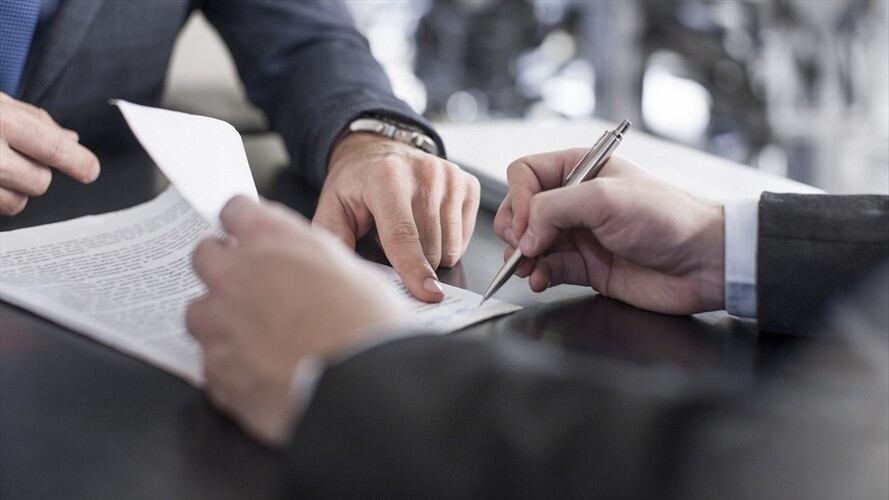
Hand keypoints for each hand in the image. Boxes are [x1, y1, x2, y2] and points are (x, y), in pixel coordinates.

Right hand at [0, 93, 99, 214]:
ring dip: (13, 190)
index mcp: (1, 120)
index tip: (90, 170)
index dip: (78, 162)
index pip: (54, 148)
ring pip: (17, 203)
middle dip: (35, 173)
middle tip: (15, 157)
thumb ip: (35, 119)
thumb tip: (72, 140)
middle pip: (39, 181)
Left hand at [187, 196, 405, 445]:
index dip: (245, 224)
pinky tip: (262, 371)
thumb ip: (311, 257)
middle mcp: (236, 274)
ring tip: (256, 337)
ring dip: (221, 319)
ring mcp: (220, 323)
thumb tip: (302, 263)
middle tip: (251, 285)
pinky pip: (211, 362)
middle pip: (204, 256)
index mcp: (271, 239)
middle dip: (224, 267)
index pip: (234, 210)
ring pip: (199, 311)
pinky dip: (231, 365)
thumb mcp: (353, 270)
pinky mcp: (217, 371)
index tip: (248, 235)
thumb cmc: (369, 327)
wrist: (365, 387)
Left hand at [313, 132, 479, 301]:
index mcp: (386, 178)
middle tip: (391, 244)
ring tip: (410, 232)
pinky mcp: (468, 185)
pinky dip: (447, 242)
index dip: (414, 269)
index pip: (403, 235)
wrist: (379, 150)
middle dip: (413, 263)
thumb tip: (347, 275)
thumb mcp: (332, 207)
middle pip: (431, 248)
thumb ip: (334, 240)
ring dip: (431, 253)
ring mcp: (451, 178)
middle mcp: (424, 174)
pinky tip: (428, 226)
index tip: (428, 294)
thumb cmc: (357, 184)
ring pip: (451, 247)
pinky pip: (465, 238)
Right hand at [493, 151, 724, 314]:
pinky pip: (548, 269)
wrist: (703, 262)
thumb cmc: (668, 218)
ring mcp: (581, 235)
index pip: (527, 174)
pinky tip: (539, 280)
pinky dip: (538, 275)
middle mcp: (577, 200)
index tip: (527, 223)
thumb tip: (524, 236)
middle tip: (523, 246)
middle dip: (516, 229)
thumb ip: (553, 209)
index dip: (519, 198)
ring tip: (526, 268)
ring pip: (531, 243)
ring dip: (522, 256)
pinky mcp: (587, 267)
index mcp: (581, 170)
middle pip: (523, 210)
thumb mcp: (604, 199)